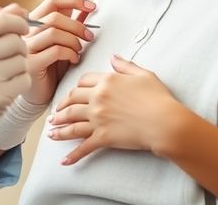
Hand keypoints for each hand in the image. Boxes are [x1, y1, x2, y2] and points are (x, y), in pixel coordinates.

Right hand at [0, 10, 29, 175]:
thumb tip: (19, 9)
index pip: (2, 21)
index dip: (18, 22)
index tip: (23, 27)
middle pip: (16, 41)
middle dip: (18, 45)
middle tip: (10, 54)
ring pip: (22, 61)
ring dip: (18, 65)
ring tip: (1, 74)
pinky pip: (23, 80)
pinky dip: (19, 82)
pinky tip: (3, 87)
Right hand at [22, 0, 96, 105]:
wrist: (38, 94)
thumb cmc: (50, 65)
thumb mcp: (61, 37)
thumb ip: (66, 14)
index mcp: (35, 21)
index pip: (54, 0)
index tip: (92, 6)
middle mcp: (27, 32)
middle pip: (55, 16)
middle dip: (78, 25)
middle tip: (89, 36)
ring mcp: (26, 47)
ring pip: (54, 32)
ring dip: (74, 40)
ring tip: (80, 49)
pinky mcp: (30, 64)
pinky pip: (54, 51)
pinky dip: (70, 53)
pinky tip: (74, 59)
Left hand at [48, 55, 185, 164]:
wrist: (165, 122)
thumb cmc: (158, 99)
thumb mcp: (143, 75)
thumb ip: (125, 65)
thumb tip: (113, 57)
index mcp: (106, 81)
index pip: (82, 82)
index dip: (75, 88)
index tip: (71, 94)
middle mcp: (98, 99)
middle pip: (71, 101)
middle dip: (61, 108)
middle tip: (55, 114)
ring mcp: (98, 119)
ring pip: (71, 123)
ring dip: (59, 128)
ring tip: (52, 132)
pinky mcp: (103, 137)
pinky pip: (83, 147)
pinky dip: (73, 155)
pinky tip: (65, 161)